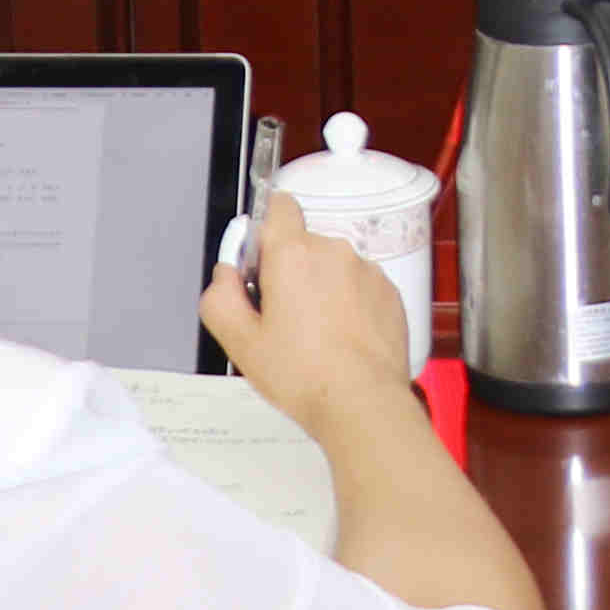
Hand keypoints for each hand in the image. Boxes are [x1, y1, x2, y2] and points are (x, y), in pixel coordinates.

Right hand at [198, 185, 416, 432]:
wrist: (362, 402)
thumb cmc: (302, 374)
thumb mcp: (239, 341)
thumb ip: (219, 297)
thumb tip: (225, 275)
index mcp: (293, 254)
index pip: (278, 206)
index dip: (264, 232)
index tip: (259, 266)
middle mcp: (334, 251)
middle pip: (303, 246)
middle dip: (290, 273)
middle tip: (282, 319)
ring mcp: (367, 270)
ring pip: (332, 269)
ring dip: (321, 290)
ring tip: (314, 338)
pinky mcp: (390, 292)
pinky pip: (360, 287)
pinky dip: (349, 306)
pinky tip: (340, 342)